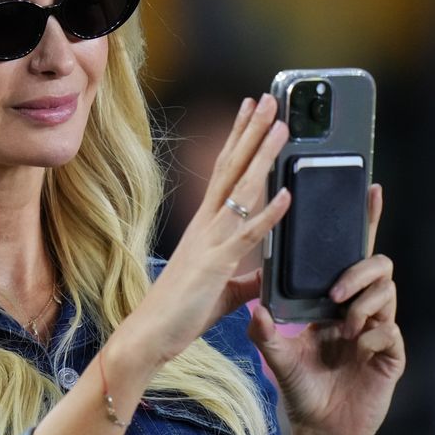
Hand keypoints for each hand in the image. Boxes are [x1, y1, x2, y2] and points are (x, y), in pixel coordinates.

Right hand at [131, 93, 291, 363]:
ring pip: (242, 189)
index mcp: (206, 226)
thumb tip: (269, 272)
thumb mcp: (224, 289)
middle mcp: (206, 225)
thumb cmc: (180, 312)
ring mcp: (210, 241)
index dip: (240, 139)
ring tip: (282, 126)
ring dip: (263, 156)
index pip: (225, 171)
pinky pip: (247, 235)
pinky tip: (286, 194)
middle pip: (232, 166)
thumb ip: (248, 276)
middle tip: (270, 98)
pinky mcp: (216, 264)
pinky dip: (268, 213)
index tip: (252, 110)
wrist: (148, 336)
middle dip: (252, 131)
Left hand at [248, 185, 404, 434]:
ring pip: (388, 293)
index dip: (364, 222)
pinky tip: (355, 349)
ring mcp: (378, 329)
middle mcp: (360, 307)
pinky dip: (371, 334)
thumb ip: (265, 330)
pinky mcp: (391, 353)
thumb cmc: (301, 387)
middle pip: (378, 265)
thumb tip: (256, 306)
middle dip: (359, 271)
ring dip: (363, 304)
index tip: (370, 189)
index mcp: (335, 298)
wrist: (320, 427)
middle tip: (335, 292)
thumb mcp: (275, 355)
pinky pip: (390, 330)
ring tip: (342, 328)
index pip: (351, 253)